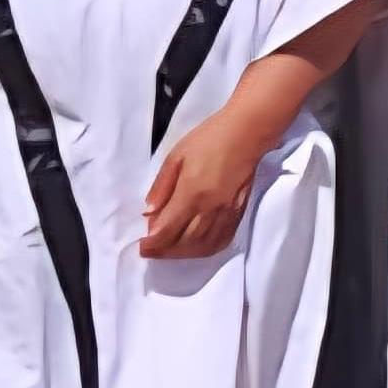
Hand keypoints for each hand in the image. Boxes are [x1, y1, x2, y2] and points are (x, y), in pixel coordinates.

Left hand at [138, 106, 262, 260]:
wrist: (245, 134)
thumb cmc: (208, 140)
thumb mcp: (176, 156)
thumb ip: (161, 187)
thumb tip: (148, 212)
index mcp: (191, 194)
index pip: (167, 229)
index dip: (153, 243)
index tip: (142, 246)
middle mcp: (210, 209)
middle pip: (184, 242)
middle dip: (165, 251)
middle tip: (151, 251)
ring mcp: (226, 214)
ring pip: (202, 246)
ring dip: (183, 253)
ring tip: (169, 251)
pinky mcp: (238, 213)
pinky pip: (221, 241)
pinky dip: (204, 249)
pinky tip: (194, 247)